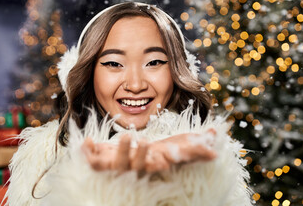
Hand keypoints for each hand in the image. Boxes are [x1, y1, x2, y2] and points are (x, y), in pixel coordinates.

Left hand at [81, 129, 216, 172]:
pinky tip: (86, 141)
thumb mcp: (183, 145)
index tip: (159, 151)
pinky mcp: (107, 159)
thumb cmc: (164, 150)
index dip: (156, 160)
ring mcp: (121, 164)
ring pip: (115, 165)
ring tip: (119, 136)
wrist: (142, 152)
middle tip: (140, 139)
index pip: (156, 165)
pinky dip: (89, 154)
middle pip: (135, 167)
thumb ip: (198, 144)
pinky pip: (95, 162)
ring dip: (115, 153)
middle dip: (136, 156)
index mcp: (154, 163)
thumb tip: (215, 137)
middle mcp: (137, 166)